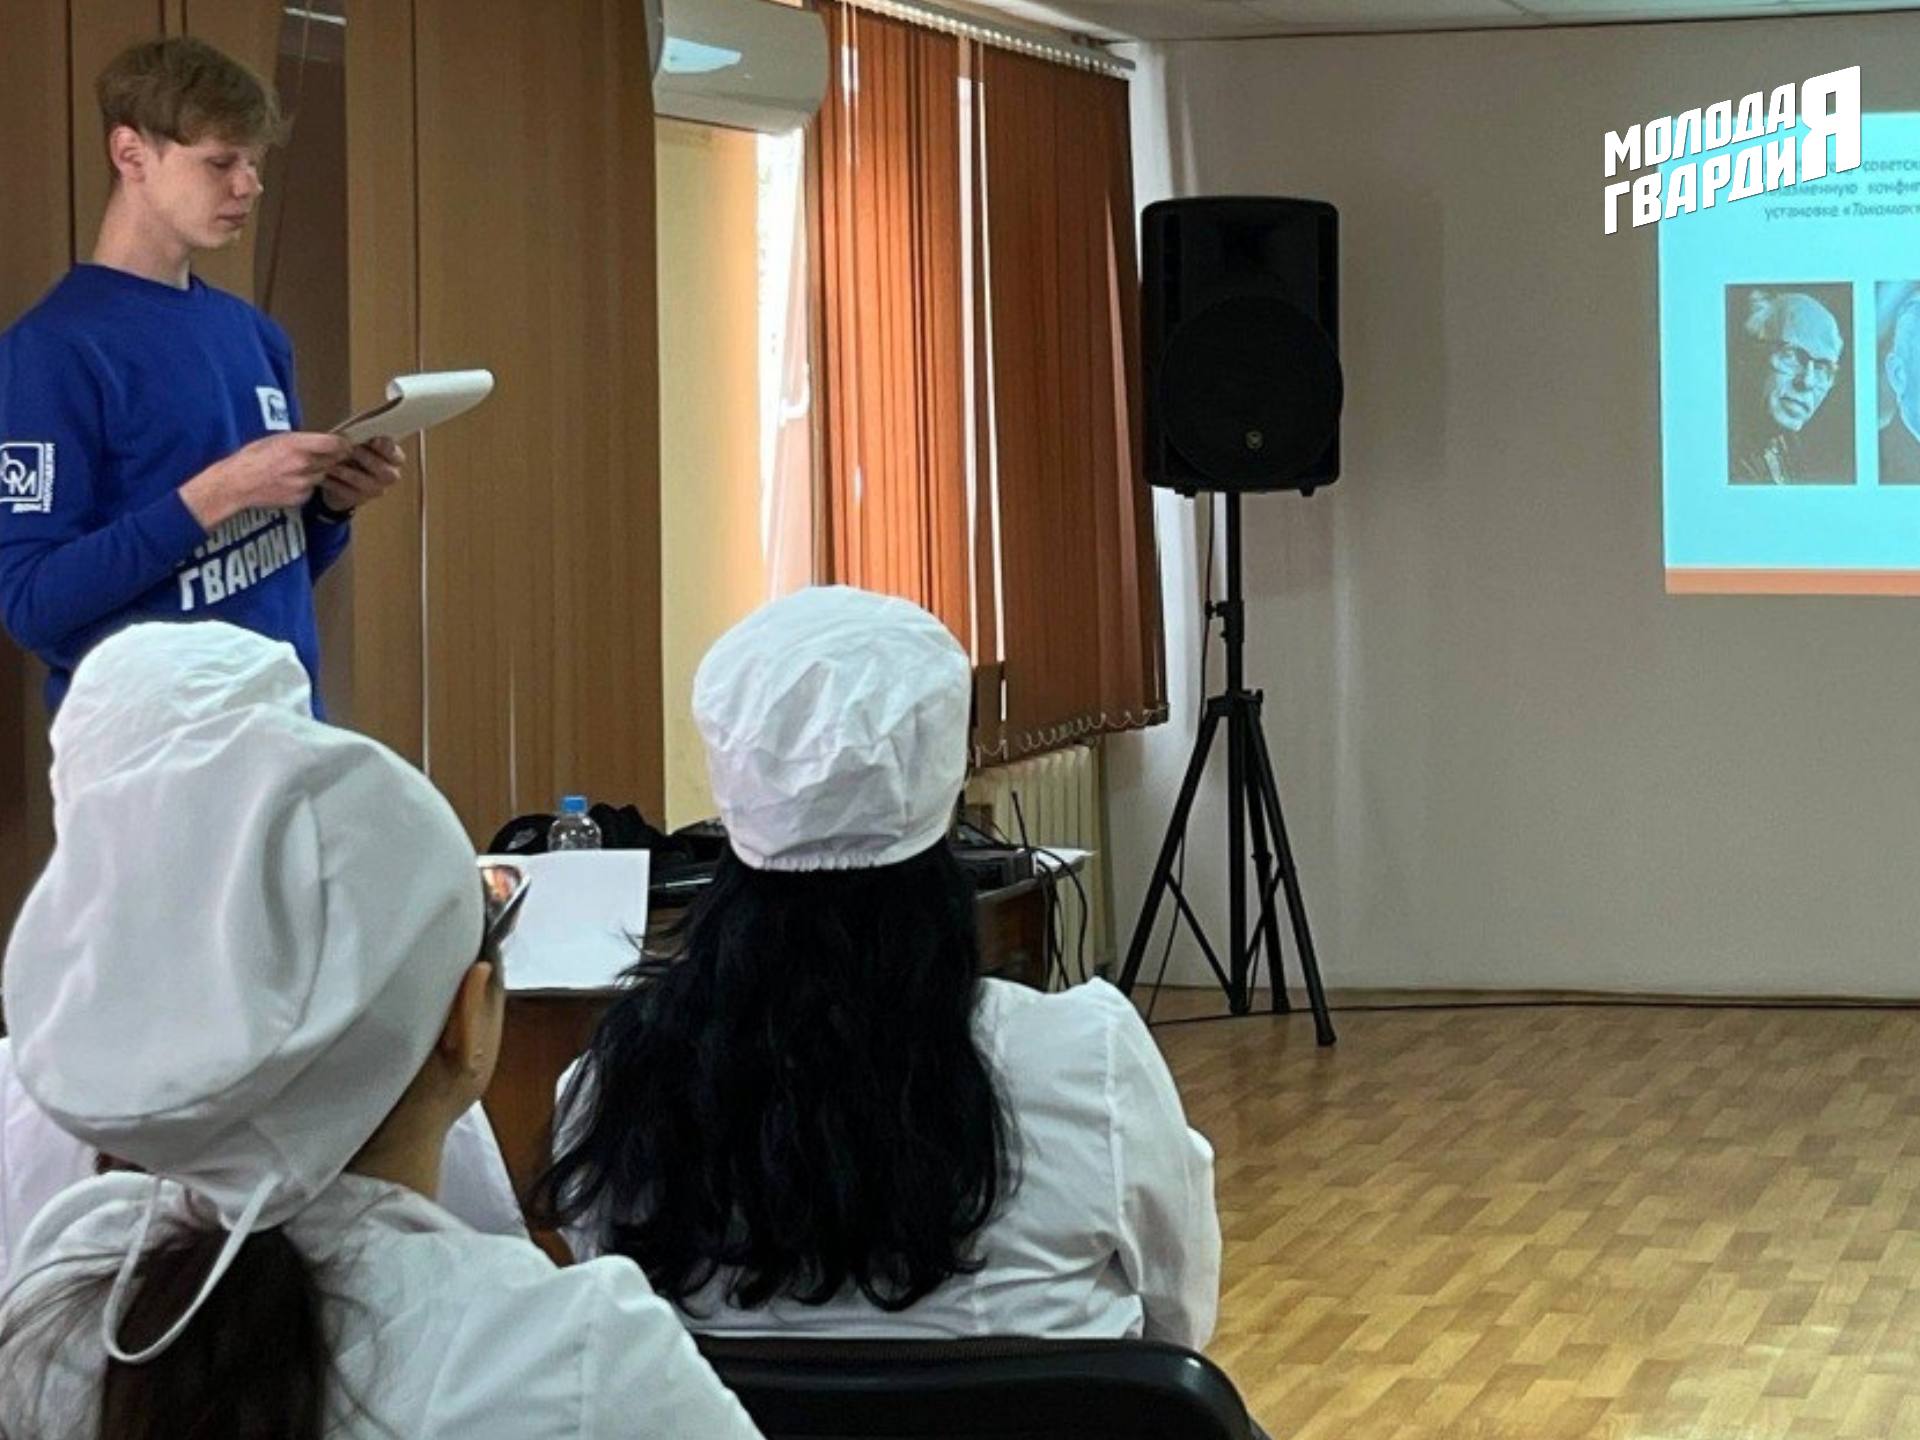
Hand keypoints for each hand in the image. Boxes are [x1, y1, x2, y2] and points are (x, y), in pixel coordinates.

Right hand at [180, 432, 351, 529]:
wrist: (237, 484)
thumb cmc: (252, 457)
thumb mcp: (275, 439)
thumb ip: (301, 441)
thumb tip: (321, 440)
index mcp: (296, 445)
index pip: (333, 443)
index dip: (342, 443)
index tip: (345, 443)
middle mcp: (303, 464)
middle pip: (334, 459)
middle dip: (333, 457)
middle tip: (327, 454)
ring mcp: (304, 482)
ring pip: (323, 474)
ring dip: (319, 471)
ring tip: (300, 468)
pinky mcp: (301, 497)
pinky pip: (313, 488)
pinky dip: (308, 484)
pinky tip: (292, 481)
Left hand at [318, 438, 403, 515]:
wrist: (341, 478)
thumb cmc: (351, 453)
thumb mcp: (357, 441)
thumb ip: (360, 436)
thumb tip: (352, 432)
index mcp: (393, 457)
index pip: (395, 454)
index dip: (386, 447)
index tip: (374, 440)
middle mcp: (389, 475)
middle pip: (384, 470)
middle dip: (365, 458)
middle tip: (349, 449)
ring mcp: (376, 489)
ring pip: (365, 483)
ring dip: (347, 472)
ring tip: (332, 464)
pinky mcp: (360, 500)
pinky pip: (348, 493)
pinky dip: (335, 484)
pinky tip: (325, 476)